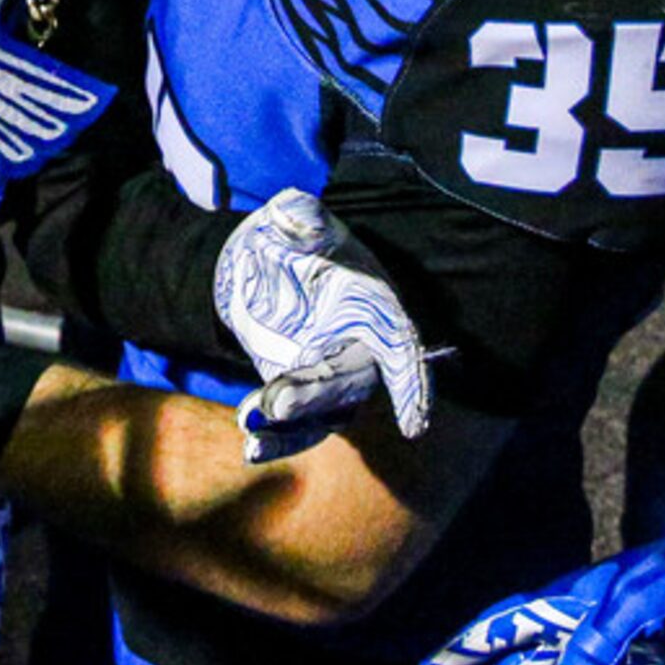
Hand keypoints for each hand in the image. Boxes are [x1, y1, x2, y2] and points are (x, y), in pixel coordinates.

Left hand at [214, 188, 430, 462]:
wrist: (266, 260)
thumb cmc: (294, 237)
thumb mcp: (294, 216)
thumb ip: (301, 217)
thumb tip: (298, 222)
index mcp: (376, 310)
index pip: (401, 350)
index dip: (411, 385)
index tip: (415, 425)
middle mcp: (361, 351)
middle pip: (349, 383)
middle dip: (317, 395)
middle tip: (277, 400)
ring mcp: (332, 379)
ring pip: (323, 415)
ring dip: (291, 425)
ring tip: (251, 422)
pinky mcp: (302, 396)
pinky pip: (296, 427)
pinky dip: (276, 439)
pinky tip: (250, 448)